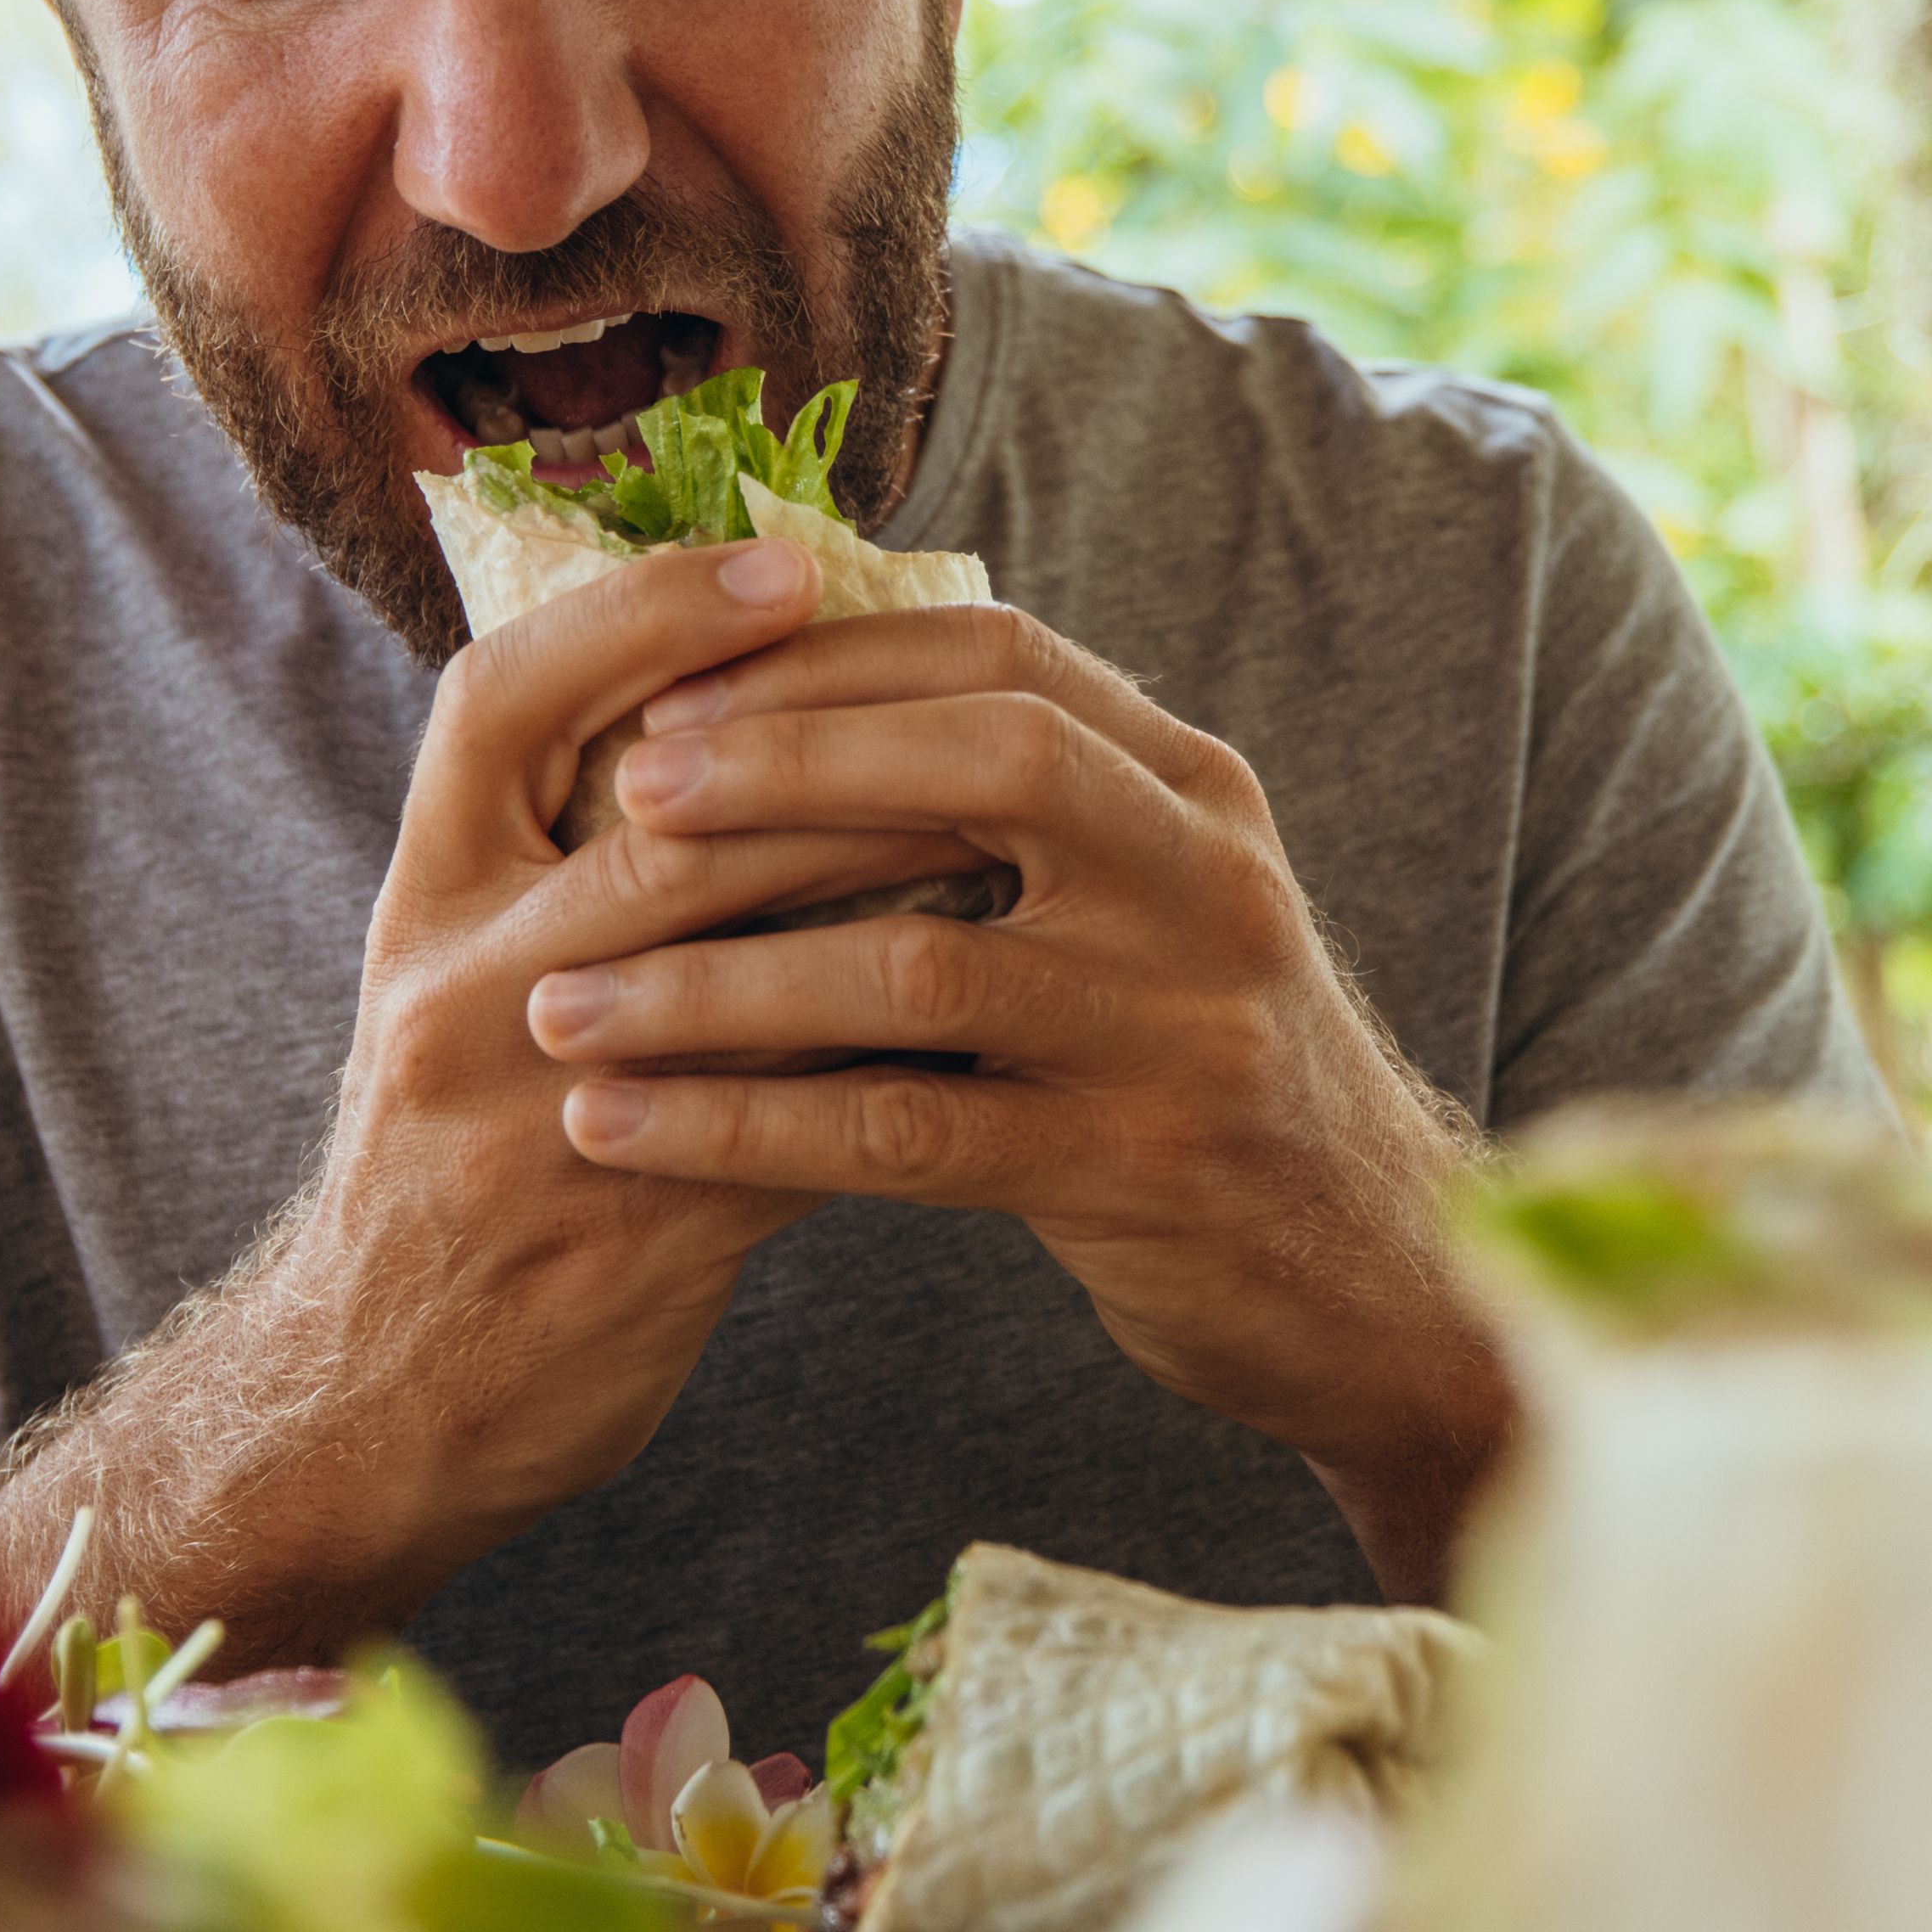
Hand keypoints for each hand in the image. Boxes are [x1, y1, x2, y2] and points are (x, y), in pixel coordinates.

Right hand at [234, 536, 1003, 1587]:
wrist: (372, 1411)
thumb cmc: (449, 1169)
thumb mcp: (454, 992)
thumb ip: (560, 872)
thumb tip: (748, 722)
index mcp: (419, 908)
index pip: (500, 702)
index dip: (638, 617)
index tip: (780, 567)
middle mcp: (457, 994)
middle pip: (663, 820)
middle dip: (837, 749)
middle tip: (980, 696)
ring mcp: (541, 1119)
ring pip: (748, 960)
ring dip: (899, 886)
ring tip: (1023, 828)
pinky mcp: (638, 1240)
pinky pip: (807, 1124)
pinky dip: (910, 1060)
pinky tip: (1006, 1016)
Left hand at [512, 605, 1515, 1592]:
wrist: (1373, 1278)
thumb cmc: (1198, 1072)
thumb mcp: (1152, 905)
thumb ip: (1024, 813)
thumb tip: (801, 696)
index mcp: (1196, 789)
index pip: (1002, 653)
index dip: (828, 657)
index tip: (670, 684)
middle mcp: (1210, 881)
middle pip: (985, 761)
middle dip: (783, 766)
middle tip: (619, 800)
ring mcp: (1186, 1027)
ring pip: (918, 966)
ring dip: (715, 983)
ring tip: (557, 1005)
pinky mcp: (1140, 1171)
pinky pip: (903, 1136)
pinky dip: (742, 1129)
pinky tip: (621, 1131)